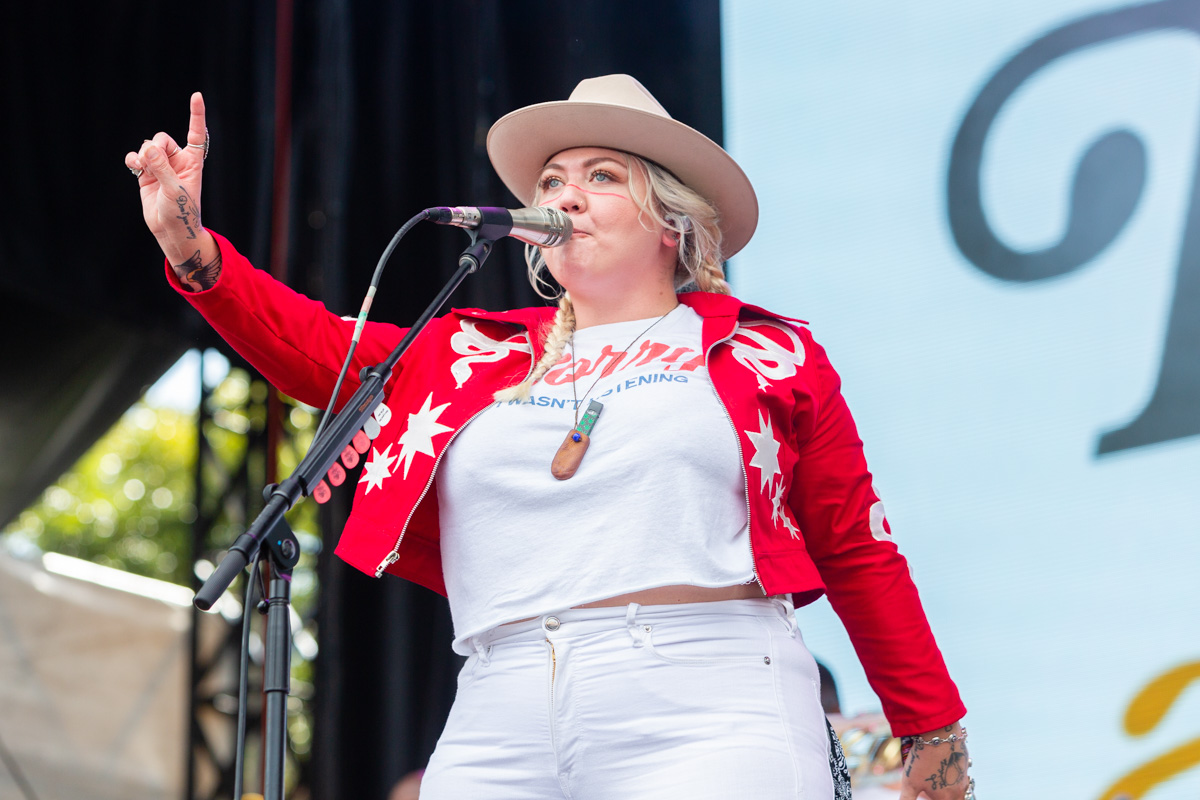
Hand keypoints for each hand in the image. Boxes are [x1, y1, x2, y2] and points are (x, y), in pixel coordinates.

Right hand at [124, 92, 217, 275]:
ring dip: (143, 155)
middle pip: (162, 138)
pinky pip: (136, 157)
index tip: (196, 95)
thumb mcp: (175, 190)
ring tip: (143, 169)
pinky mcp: (146, 174)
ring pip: (148, 147)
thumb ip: (161, 168)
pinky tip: (134, 165)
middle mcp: (177, 161)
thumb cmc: (181, 212)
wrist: (170, 230)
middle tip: (153, 162)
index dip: (195, 115)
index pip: (195, 134)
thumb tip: (147, 149)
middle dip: (155, 146)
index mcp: (193, 162)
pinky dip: (133, 159)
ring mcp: (161, 167)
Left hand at [899, 722, 971, 799]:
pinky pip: (964, 775)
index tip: (927, 795)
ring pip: (962, 790)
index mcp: (946, 798)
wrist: (938, 735)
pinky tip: (946, 769)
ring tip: (941, 784)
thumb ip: (907, 799)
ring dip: (953, 791)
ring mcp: (964, 776)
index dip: (933, 799)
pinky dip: (955, 776)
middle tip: (934, 792)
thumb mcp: (909, 783)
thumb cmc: (923, 760)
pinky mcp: (966, 763)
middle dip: (945, 797)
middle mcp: (959, 790)